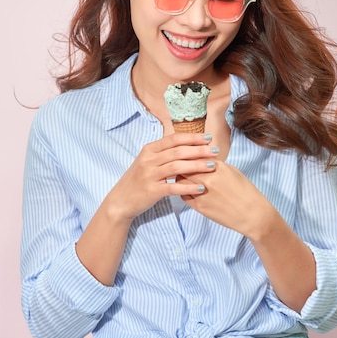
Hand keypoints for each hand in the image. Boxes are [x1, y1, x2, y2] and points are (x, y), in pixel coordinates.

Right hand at [103, 133, 218, 220]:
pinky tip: (201, 188)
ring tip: (212, 166)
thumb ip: (163, 153)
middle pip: (177, 151)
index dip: (192, 138)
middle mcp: (148, 160)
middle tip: (215, 151)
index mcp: (149, 150)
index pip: (173, 139)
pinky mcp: (151, 191)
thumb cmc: (138, 180)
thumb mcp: (147, 161)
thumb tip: (186, 144)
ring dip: (196, 165)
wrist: (121, 200)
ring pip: (177, 167)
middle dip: (199, 150)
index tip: (208, 138)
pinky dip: (188, 187)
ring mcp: (149, 175)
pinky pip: (173, 187)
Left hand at [181, 161, 276, 240]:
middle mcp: (208, 179)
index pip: (195, 156)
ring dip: (181, 177)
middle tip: (181, 165)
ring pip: (181, 181)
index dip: (190, 155)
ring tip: (185, 177)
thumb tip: (202, 160)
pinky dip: (183, 191)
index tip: (188, 156)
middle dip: (182, 165)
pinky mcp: (200, 207)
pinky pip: (183, 195)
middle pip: (185, 167)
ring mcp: (202, 194)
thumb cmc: (245, 191)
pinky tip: (188, 190)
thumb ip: (215, 164)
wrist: (252, 215)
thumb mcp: (233, 171)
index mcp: (218, 167)